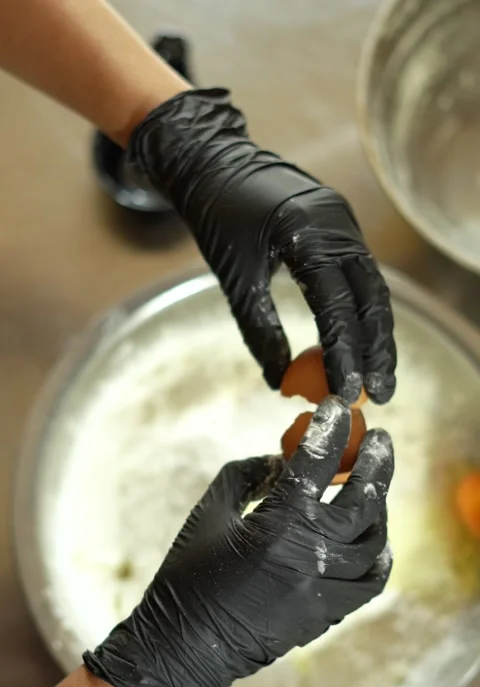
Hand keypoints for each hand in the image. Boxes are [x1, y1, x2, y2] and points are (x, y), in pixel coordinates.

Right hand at [84, 398, 393, 686]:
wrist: (185, 649)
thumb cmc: (187, 576)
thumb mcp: (209, 512)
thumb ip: (247, 475)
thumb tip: (282, 458)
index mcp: (276, 527)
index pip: (316, 465)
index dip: (331, 430)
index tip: (341, 407)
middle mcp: (310, 557)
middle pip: (362, 500)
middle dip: (375, 462)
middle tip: (380, 438)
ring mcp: (324, 590)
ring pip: (373, 539)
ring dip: (378, 505)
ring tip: (375, 484)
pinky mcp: (327, 614)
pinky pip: (371, 580)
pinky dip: (379, 553)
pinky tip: (375, 535)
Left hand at [128, 89, 395, 402]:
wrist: (214, 162)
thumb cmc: (216, 217)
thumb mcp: (235, 277)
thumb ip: (259, 329)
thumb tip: (278, 381)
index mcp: (308, 232)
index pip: (338, 305)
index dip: (345, 352)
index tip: (348, 392)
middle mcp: (338, 225)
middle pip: (371, 299)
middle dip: (375, 350)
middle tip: (377, 395)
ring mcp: (345, 223)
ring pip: (373, 289)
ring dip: (376, 335)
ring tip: (377, 379)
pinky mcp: (341, 227)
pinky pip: (362, 276)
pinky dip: (363, 312)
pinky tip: (362, 342)